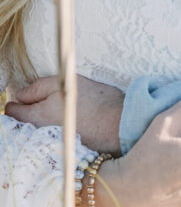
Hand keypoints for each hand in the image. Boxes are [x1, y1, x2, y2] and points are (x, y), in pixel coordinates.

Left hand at [6, 74, 123, 153]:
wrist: (118, 125)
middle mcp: (38, 135)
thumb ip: (38, 87)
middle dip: (28, 110)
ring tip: (60, 107)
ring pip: (35, 129)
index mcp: (37, 117)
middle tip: (46, 98)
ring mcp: (50, 144)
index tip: (27, 93)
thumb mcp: (64, 83)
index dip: (17, 99)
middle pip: (23, 122)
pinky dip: (53, 127)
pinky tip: (69, 120)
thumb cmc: (93, 101)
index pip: (12, 111)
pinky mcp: (62, 148)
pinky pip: (48, 136)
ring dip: (42, 118)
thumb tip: (19, 94)